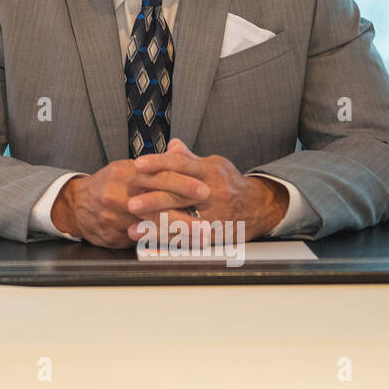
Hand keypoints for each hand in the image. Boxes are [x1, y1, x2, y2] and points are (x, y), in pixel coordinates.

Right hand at [51, 157, 209, 248]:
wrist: (76, 204)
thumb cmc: (109, 184)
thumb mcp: (128, 168)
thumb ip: (156, 163)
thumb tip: (179, 147)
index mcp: (126, 174)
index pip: (159, 176)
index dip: (183, 183)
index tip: (204, 189)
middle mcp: (119, 195)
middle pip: (157, 205)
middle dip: (184, 215)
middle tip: (207, 223)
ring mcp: (115, 217)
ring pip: (151, 226)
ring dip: (178, 234)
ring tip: (199, 239)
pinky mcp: (113, 235)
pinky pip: (140, 241)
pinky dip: (161, 243)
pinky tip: (178, 247)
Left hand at [131, 139, 288, 238]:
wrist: (258, 206)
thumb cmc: (228, 182)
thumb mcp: (213, 164)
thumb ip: (189, 158)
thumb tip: (171, 145)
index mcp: (211, 172)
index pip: (182, 165)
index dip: (159, 163)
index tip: (138, 164)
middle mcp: (213, 193)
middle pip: (180, 196)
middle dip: (153, 199)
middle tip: (131, 202)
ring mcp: (215, 216)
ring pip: (181, 221)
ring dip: (156, 227)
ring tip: (134, 229)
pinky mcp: (214, 235)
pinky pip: (187, 239)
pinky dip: (166, 242)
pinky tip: (150, 243)